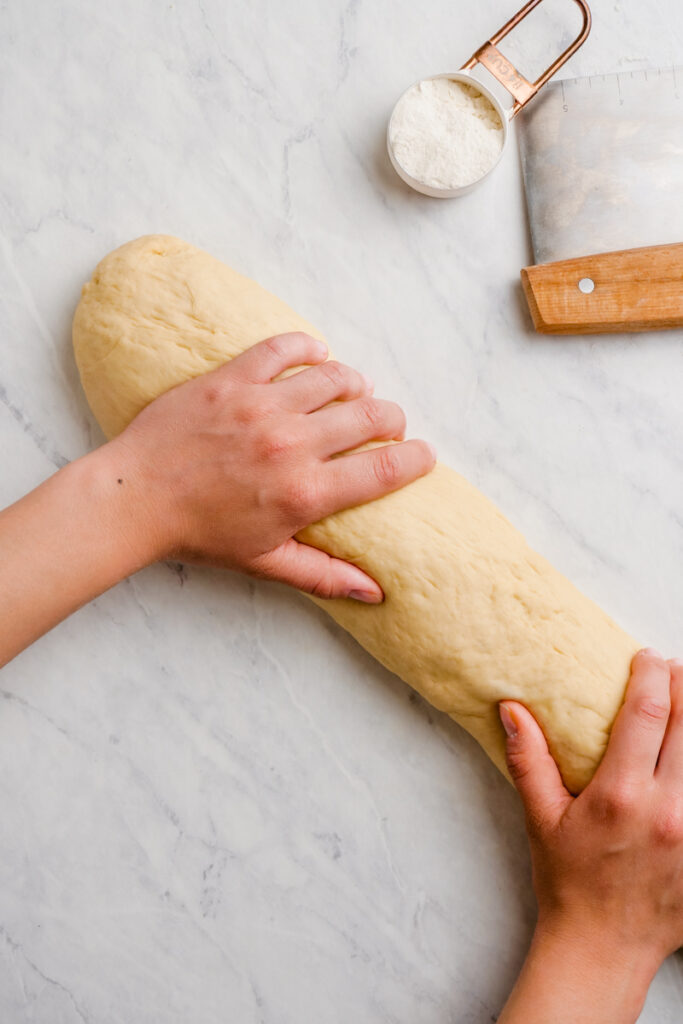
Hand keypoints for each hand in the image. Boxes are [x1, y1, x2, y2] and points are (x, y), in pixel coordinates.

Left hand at [110, 332, 435, 600]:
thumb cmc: (199, 533)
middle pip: (371, 416)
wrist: (135, 497)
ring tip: (357, 390)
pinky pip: (283, 349)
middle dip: (392, 418)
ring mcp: (263, 406)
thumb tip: (375, 592)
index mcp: (305, 493)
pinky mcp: (233, 379)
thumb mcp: (265, 561)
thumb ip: (323, 574)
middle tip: (389, 423)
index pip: (384, 470)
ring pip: (336, 378)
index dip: (415, 459)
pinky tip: (318, 354)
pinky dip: (308, 347)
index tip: (424, 454)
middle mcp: (293, 445)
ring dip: (357, 383)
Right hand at [498, 649, 682, 1023]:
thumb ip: (528, 759)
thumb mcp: (541, 818)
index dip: (652, 676)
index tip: (647, 656)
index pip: (647, 714)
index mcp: (621, 794)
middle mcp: (667, 809)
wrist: (603, 946)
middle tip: (673, 669)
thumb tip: (511, 708)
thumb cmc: (568, 882)